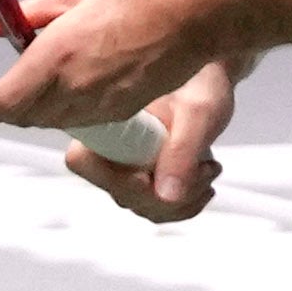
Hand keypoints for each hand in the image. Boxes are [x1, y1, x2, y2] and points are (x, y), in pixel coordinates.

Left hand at [0, 0, 228, 136]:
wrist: (193, 16)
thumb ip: (31, 13)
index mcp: (55, 55)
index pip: (2, 104)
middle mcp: (72, 88)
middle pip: (23, 118)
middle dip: (13, 104)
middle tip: (16, 79)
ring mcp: (98, 105)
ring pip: (51, 123)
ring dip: (42, 108)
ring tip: (54, 75)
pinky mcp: (119, 114)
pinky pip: (81, 122)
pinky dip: (72, 110)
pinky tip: (84, 81)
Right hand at [66, 60, 235, 223]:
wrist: (207, 82)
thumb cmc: (200, 84)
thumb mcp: (199, 113)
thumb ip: (181, 151)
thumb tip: (166, 195)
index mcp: (107, 120)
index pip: (82, 161)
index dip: (114, 177)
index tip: (149, 176)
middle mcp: (107, 147)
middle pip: (121, 192)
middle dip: (167, 191)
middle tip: (205, 167)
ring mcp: (124, 168)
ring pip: (142, 205)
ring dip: (183, 199)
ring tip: (209, 168)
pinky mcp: (142, 180)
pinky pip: (156, 208)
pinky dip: (186, 203)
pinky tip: (204, 180)